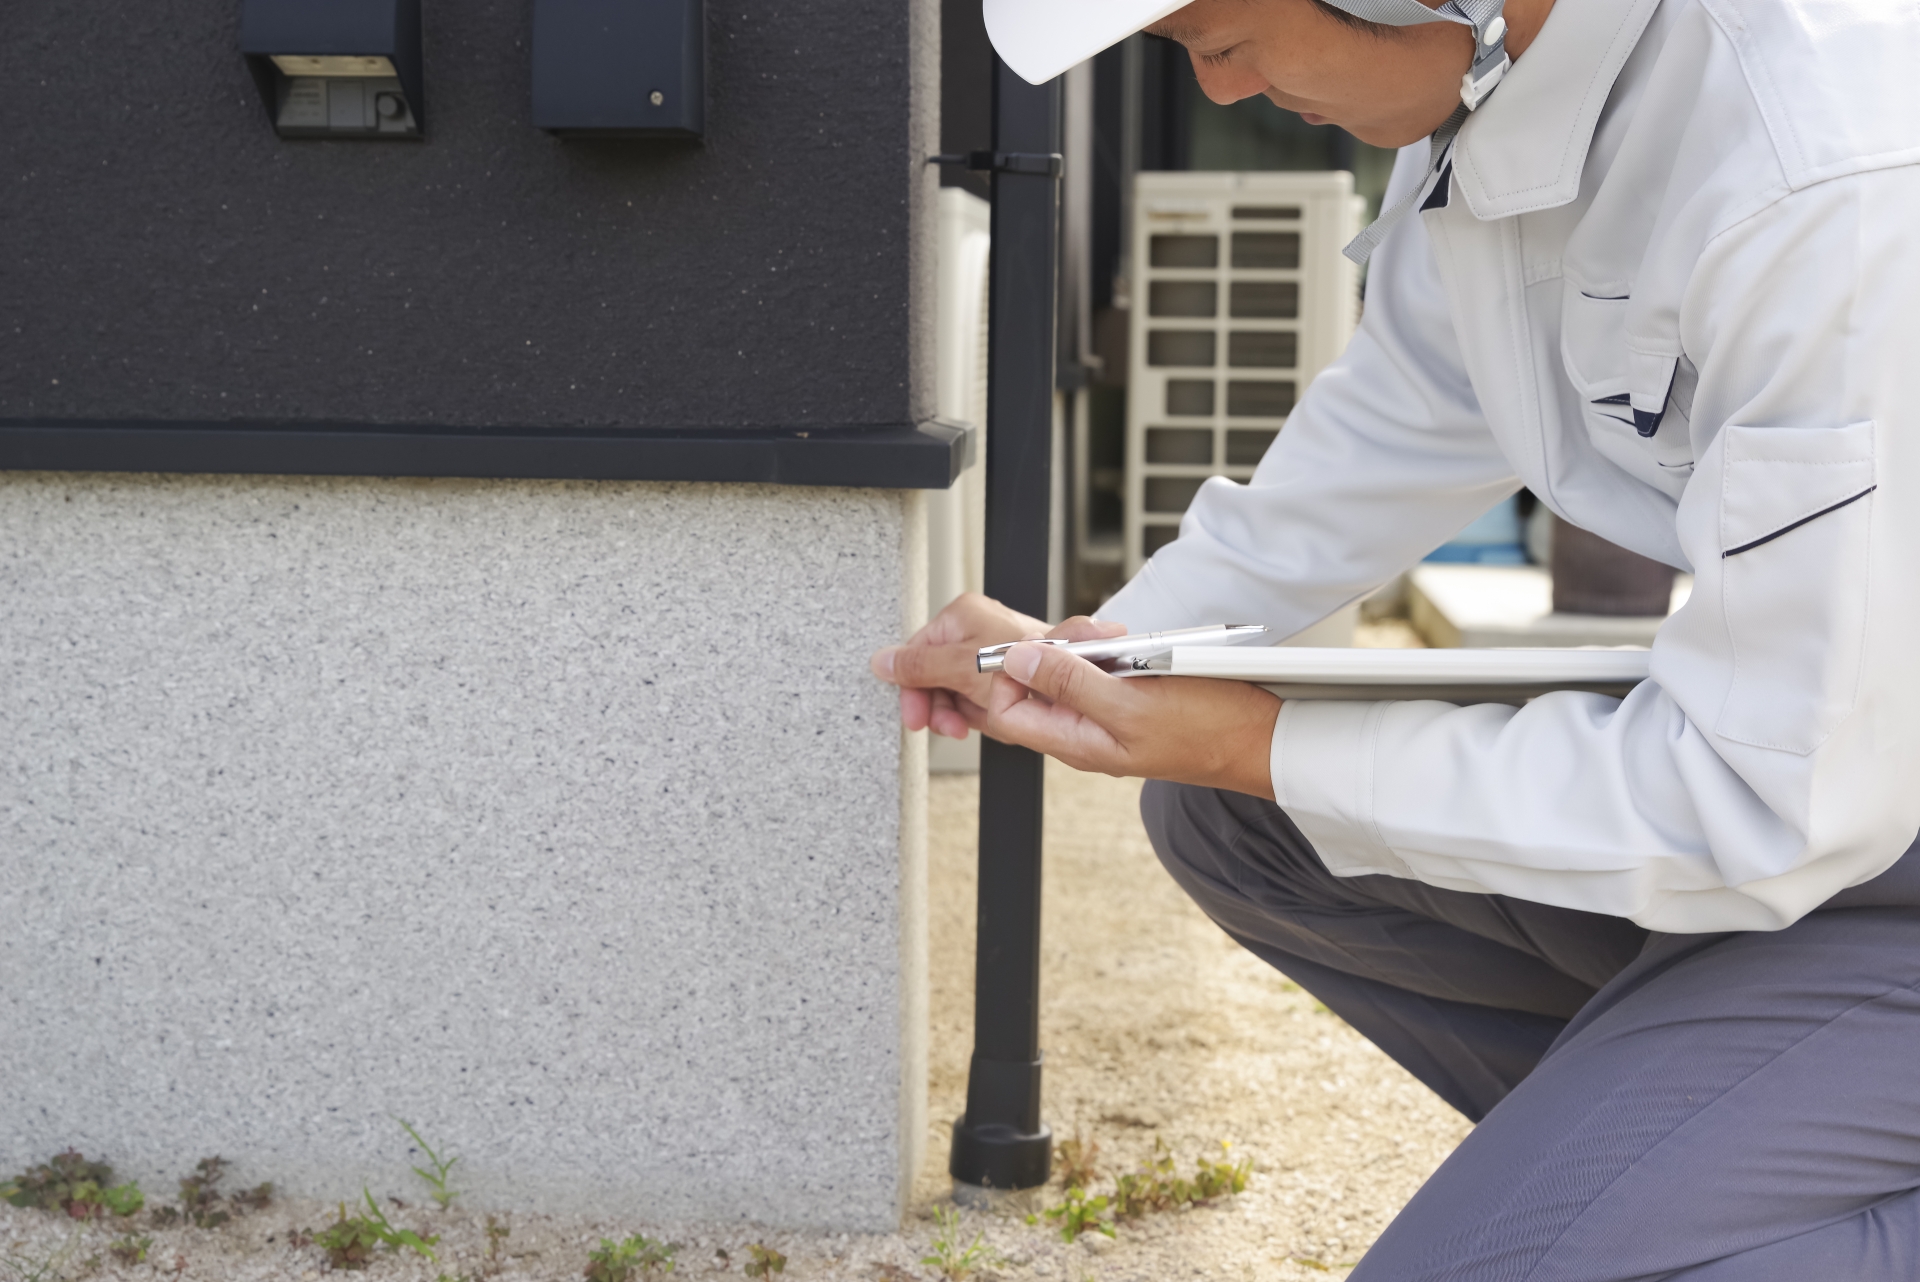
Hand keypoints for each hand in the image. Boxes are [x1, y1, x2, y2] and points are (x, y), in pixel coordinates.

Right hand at [869, 593, 1126, 739]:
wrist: (1095, 691)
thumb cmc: (1037, 669)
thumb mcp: (969, 668)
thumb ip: (922, 665)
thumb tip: (881, 662)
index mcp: (965, 615)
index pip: (917, 652)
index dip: (915, 689)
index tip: (918, 719)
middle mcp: (981, 627)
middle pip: (938, 673)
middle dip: (944, 705)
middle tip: (950, 727)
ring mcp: (997, 650)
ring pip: (961, 691)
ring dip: (969, 713)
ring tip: (983, 722)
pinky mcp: (1013, 671)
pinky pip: (985, 698)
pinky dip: (988, 714)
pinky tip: (1000, 719)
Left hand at [985, 641, 1280, 798]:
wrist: (1259, 739)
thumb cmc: (1206, 732)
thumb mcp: (1132, 704)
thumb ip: (1070, 684)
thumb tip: (1016, 662)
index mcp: (1075, 742)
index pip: (1005, 711)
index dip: (1008, 675)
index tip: (1036, 646)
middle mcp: (1083, 731)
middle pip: (1032, 686)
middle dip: (1050, 650)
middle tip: (1092, 638)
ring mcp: (1105, 715)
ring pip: (1065, 671)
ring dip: (1083, 646)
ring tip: (1119, 639)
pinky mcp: (1127, 698)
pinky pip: (1097, 669)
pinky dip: (1107, 650)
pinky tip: (1132, 645)